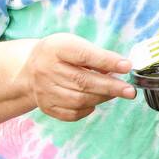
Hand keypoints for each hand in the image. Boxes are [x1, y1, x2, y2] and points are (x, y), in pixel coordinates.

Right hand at [16, 33, 134, 122]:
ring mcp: (44, 90)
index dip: (107, 61)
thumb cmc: (60, 54)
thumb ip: (96, 55)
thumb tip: (122, 68)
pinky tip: (95, 102)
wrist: (28, 69)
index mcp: (55, 48)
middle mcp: (46, 70)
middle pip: (82, 82)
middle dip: (111, 87)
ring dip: (101, 98)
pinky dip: (87, 109)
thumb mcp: (74, 44)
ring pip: (78, 100)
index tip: (127, 66)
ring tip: (115, 93)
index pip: (84, 55)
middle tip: (130, 91)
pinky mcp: (45, 106)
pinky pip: (71, 113)